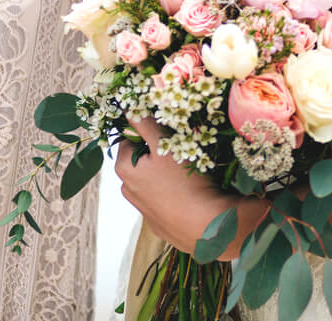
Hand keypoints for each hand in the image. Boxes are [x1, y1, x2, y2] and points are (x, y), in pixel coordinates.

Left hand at [113, 117, 235, 254]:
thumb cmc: (183, 181)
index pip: (130, 139)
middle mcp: (128, 190)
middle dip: (159, 153)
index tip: (168, 134)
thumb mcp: (164, 144)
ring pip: (154, 180)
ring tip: (189, 173)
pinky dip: (175, 193)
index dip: (149, 132)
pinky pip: (165, 199)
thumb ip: (144, 122)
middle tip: (182, 151)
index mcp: (124, 169)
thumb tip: (128, 105)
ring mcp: (144, 210)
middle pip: (142, 160)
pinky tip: (191, 193)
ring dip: (167, 173)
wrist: (207, 228)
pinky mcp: (160, 224)